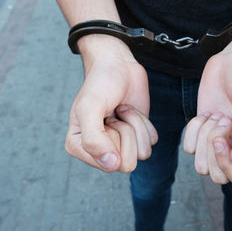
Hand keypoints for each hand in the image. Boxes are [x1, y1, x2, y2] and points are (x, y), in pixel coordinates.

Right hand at [65, 35, 156, 172]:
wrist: (118, 65)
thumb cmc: (100, 83)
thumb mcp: (89, 108)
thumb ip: (93, 139)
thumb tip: (111, 165)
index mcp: (79, 147)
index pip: (109, 164)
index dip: (113, 139)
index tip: (104, 119)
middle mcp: (100, 150)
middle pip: (128, 164)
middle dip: (127, 133)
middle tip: (115, 114)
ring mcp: (120, 144)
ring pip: (143, 153)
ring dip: (136, 125)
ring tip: (122, 110)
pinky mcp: (137, 136)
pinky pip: (152, 142)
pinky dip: (145, 123)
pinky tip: (131, 110)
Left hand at [184, 34, 231, 192]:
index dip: (230, 169)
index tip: (224, 141)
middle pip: (219, 176)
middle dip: (214, 149)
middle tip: (224, 120)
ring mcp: (220, 144)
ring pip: (201, 165)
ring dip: (204, 138)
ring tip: (218, 116)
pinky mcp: (202, 133)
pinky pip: (188, 147)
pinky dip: (193, 130)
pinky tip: (206, 114)